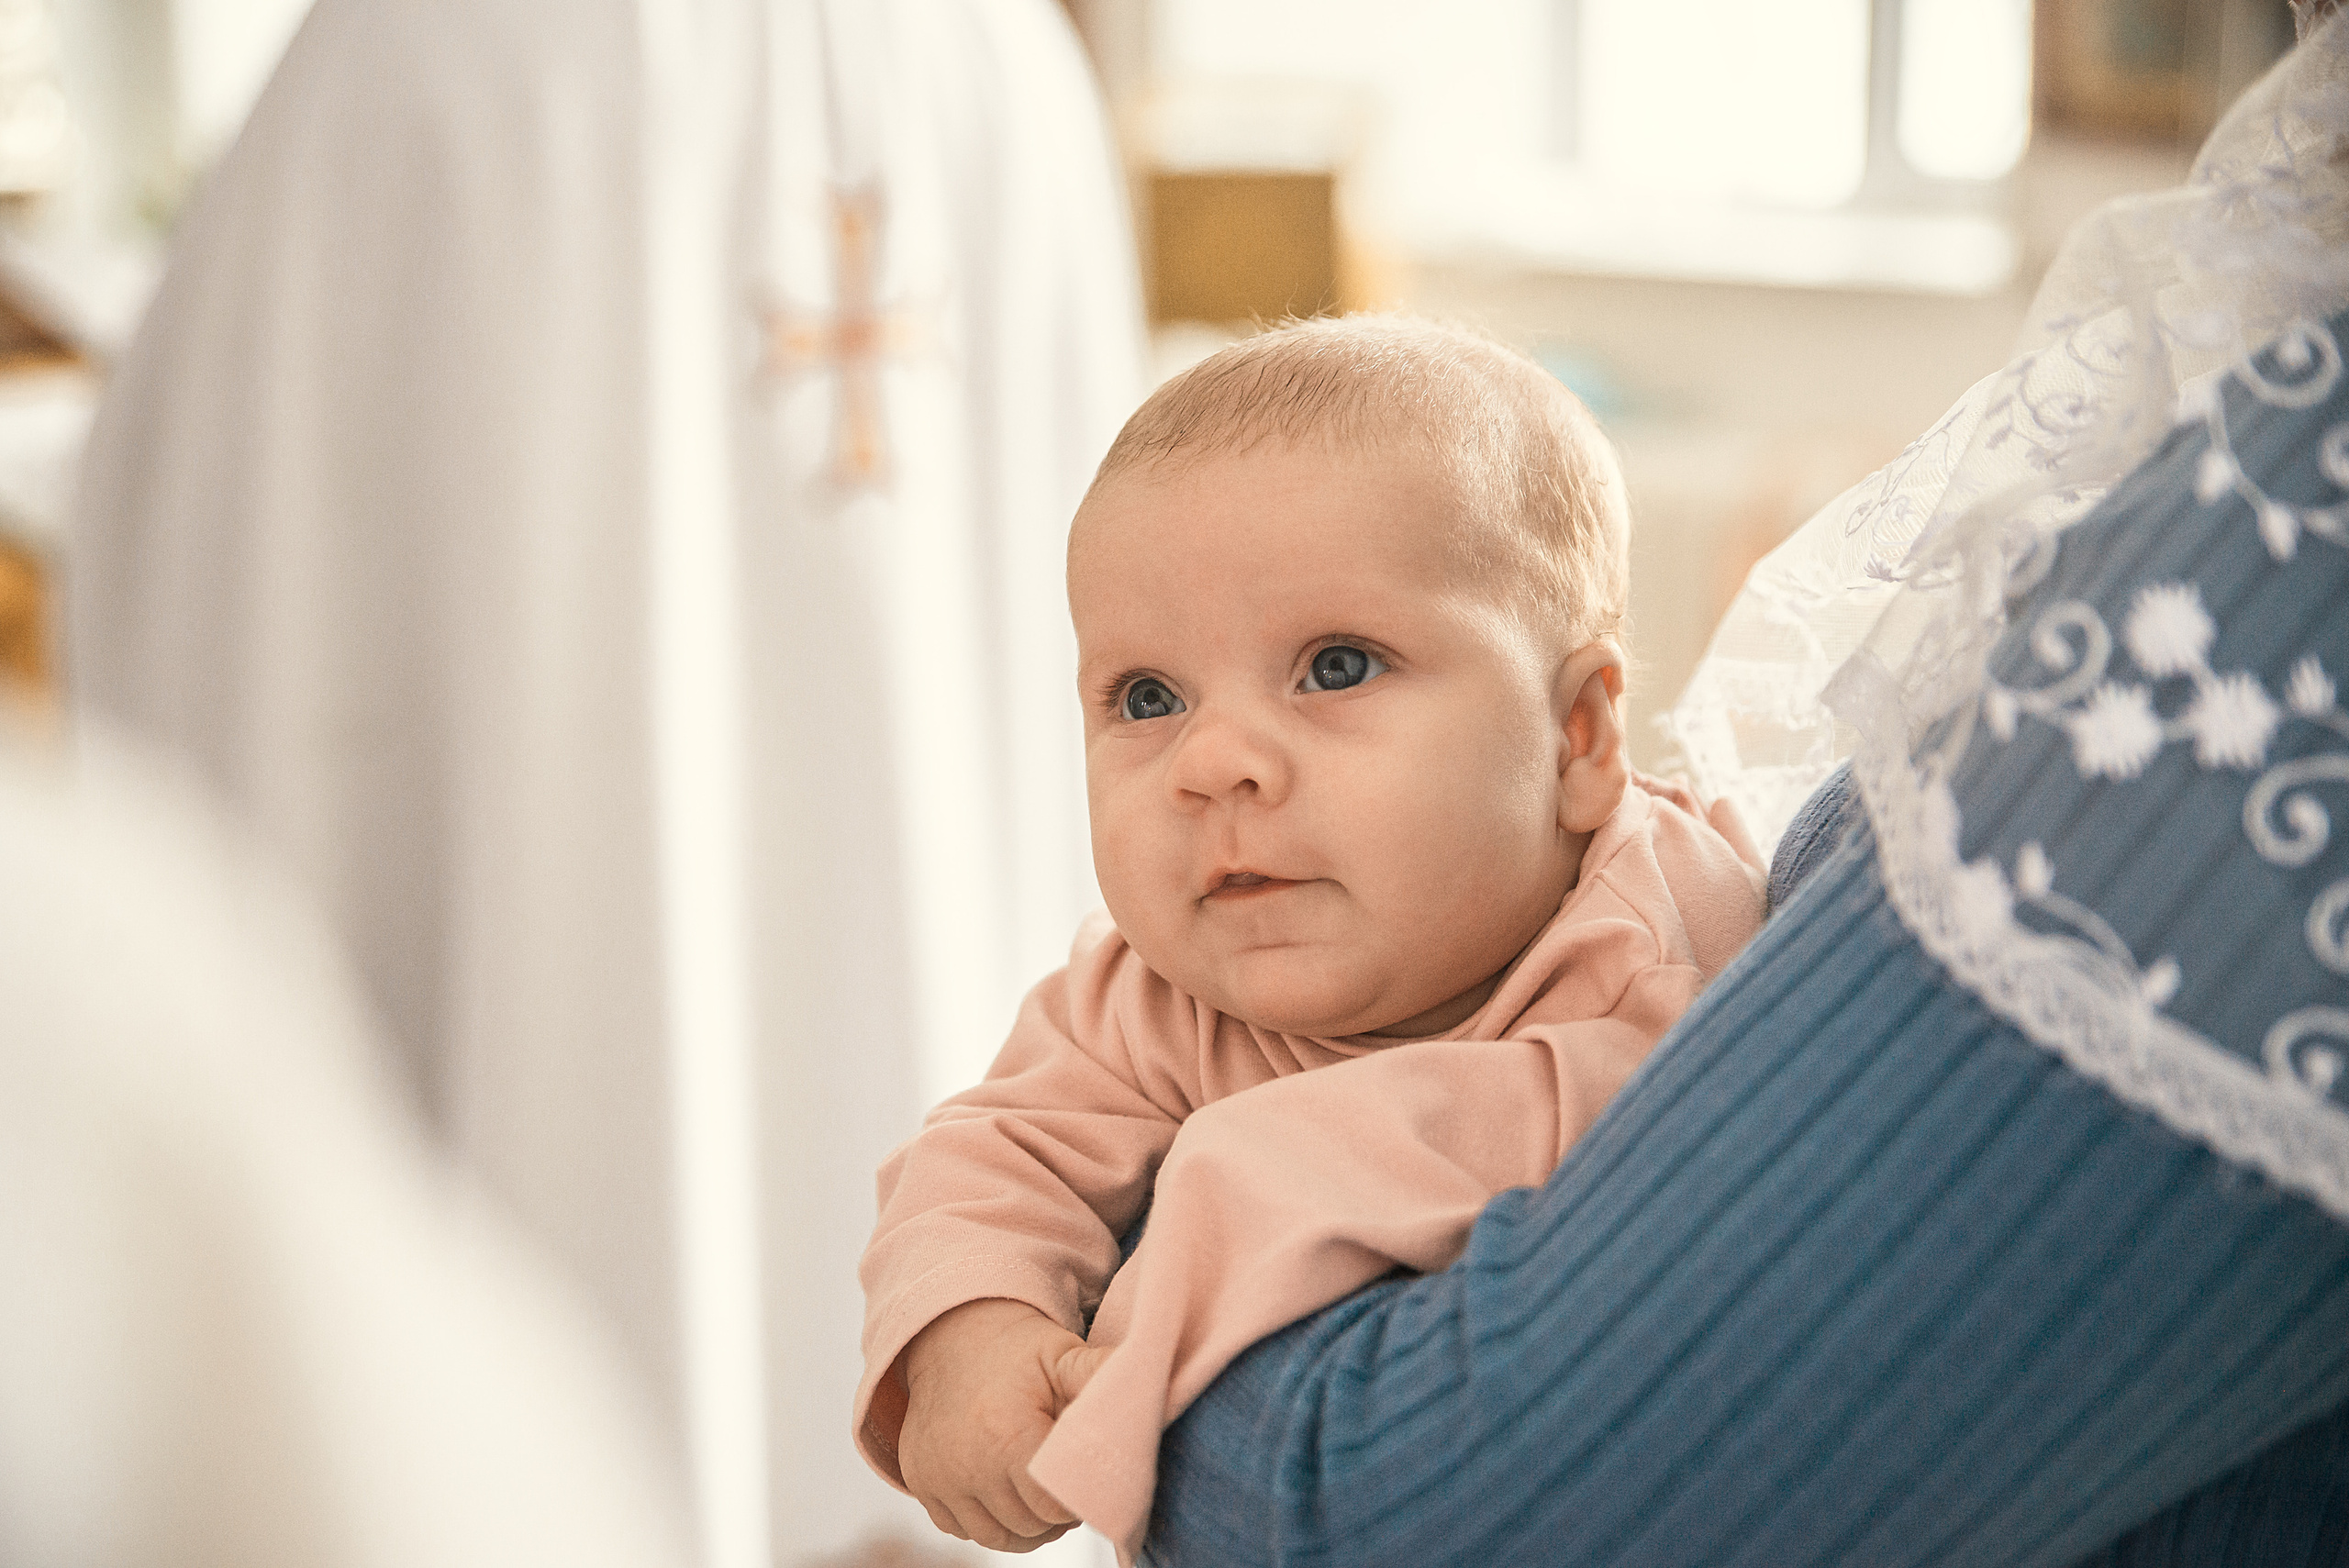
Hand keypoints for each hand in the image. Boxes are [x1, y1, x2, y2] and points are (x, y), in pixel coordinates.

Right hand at [896, 1298, 1105, 1551]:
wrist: (949, 1335)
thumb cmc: (1017, 1351)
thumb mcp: (1063, 1354)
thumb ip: (1103, 1377)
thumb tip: (1155, 1387)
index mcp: (1006, 1435)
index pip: (1054, 1506)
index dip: (1077, 1496)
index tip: (1084, 1472)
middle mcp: (966, 1465)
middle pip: (1029, 1526)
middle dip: (1055, 1512)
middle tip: (1065, 1479)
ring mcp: (937, 1479)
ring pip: (997, 1537)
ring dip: (1025, 1525)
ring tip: (1040, 1491)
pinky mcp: (920, 1484)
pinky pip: (962, 1529)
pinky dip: (988, 1520)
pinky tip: (1004, 1489)